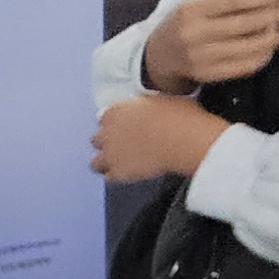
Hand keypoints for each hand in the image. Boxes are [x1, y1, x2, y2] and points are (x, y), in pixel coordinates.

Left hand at [92, 94, 227, 184]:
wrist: (183, 141)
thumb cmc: (181, 117)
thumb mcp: (164, 100)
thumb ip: (148, 107)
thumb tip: (153, 110)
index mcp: (118, 110)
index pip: (105, 117)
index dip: (116, 122)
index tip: (126, 125)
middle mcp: (108, 132)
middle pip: (97, 139)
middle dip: (108, 142)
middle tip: (125, 145)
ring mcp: (110, 154)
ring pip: (95, 162)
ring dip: (107, 162)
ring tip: (123, 164)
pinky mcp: (117, 173)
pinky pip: (109, 177)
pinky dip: (118, 176)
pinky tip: (130, 174)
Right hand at [141, 0, 278, 89]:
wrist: (161, 54)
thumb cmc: (190, 20)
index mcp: (192, 9)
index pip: (234, 0)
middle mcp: (195, 34)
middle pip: (244, 24)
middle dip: (271, 16)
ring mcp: (201, 57)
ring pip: (248, 48)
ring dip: (271, 37)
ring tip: (276, 28)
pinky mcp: (209, 76)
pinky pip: (245, 67)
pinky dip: (264, 56)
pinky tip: (268, 47)